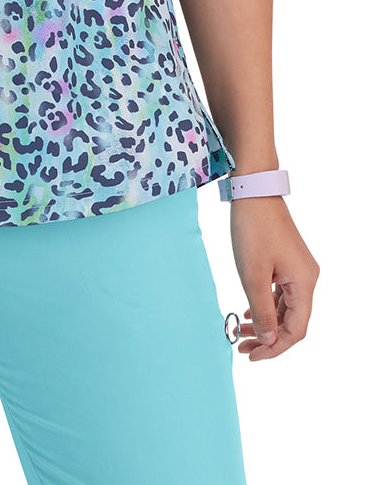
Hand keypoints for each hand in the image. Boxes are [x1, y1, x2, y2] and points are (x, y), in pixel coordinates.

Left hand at [228, 195, 319, 359]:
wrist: (253, 191)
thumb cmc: (253, 229)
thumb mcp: (253, 275)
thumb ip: (262, 310)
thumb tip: (268, 340)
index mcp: (304, 283)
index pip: (296, 329)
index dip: (275, 347)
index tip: (252, 355)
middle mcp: (306, 278)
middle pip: (292, 321)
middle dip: (268, 337)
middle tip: (242, 348)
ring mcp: (297, 269)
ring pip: (284, 307)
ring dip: (265, 322)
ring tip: (241, 332)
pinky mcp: (286, 261)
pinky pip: (279, 293)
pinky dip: (265, 305)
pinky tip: (248, 311)